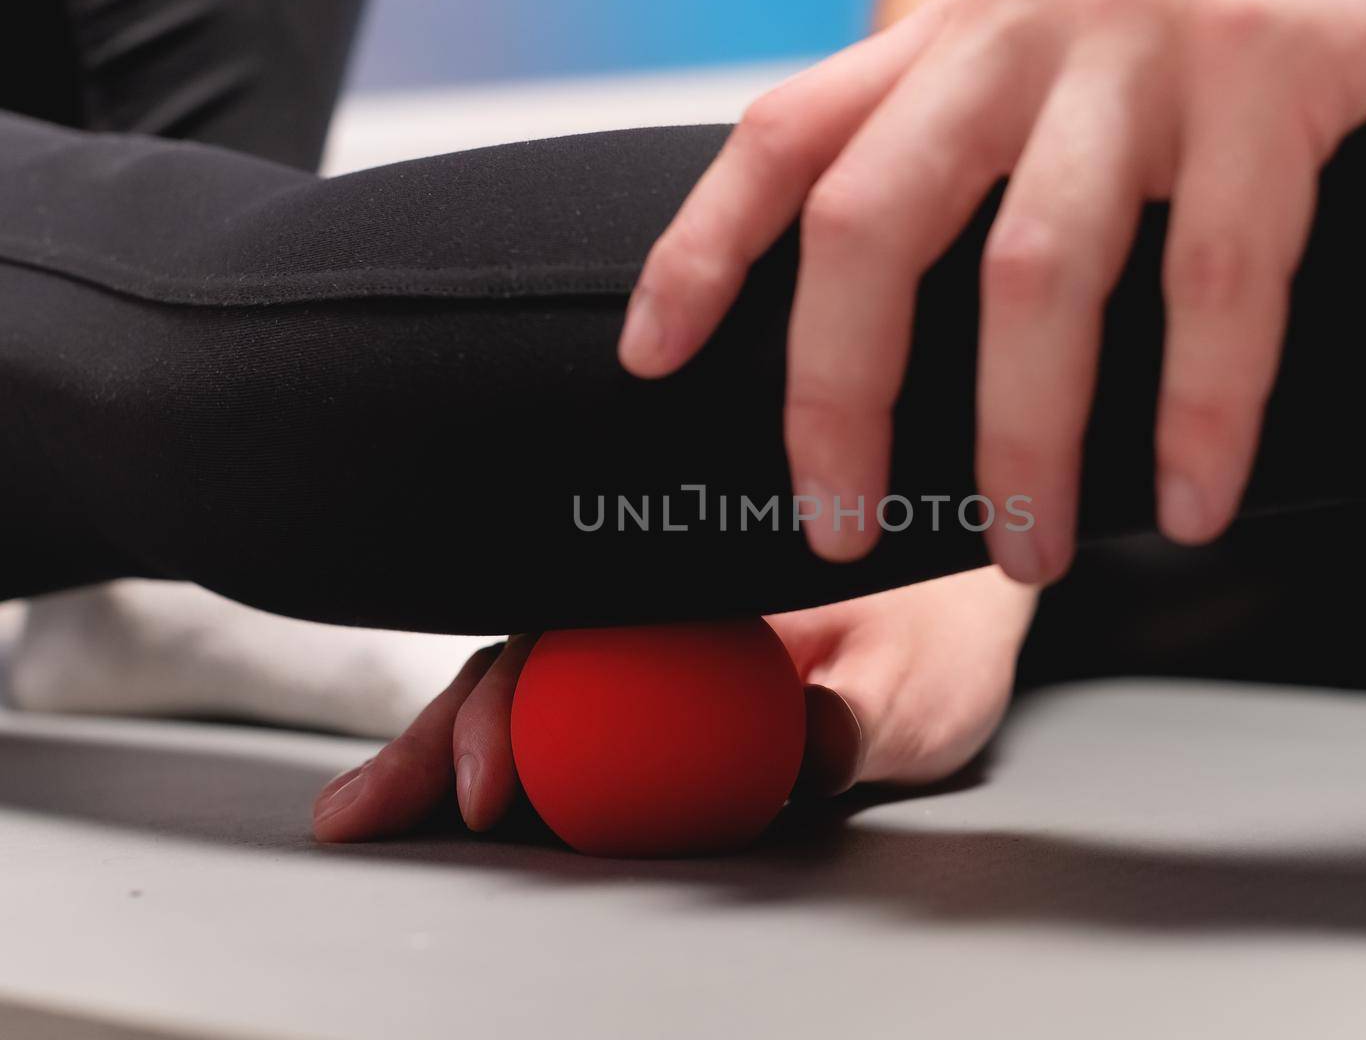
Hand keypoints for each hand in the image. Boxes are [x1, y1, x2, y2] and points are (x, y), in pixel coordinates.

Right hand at [311, 567, 1036, 841]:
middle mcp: (662, 599)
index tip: (490, 785)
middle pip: (524, 657)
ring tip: (371, 803)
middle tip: (380, 809)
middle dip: (443, 733)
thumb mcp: (918, 681)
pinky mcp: (653, 666)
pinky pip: (558, 697)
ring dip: (443, 738)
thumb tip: (790, 754)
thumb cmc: (942, 621)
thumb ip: (853, 722)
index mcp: (709, 585)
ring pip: (522, 675)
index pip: (582, 642)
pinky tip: (449, 779)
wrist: (967, 590)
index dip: (519, 713)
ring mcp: (649, 631)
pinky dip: (495, 740)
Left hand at [618, 0, 1365, 582]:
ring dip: (1022, 441)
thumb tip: (909, 287)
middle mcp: (1015, 31)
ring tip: (1032, 554)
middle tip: (840, 527)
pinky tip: (1192, 502)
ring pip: (1031, 277)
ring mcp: (1137, 48)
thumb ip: (970, 119)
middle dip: (838, 399)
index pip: (782, 141)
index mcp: (950, 33)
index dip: (700, 252)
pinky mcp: (1269, 67)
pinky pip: (1218, 278)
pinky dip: (1203, 409)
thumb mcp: (1050, 26)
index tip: (650, 361)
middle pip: (869, 226)